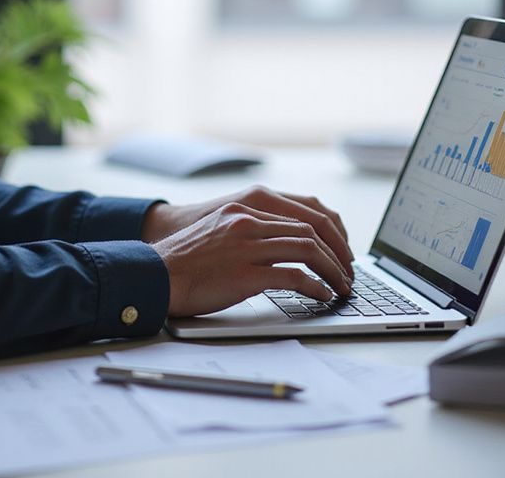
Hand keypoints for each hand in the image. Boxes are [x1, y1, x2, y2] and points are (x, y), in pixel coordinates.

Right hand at [142, 186, 354, 317]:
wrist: (156, 274)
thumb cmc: (185, 260)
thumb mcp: (218, 231)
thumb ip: (248, 230)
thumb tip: (281, 247)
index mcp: (244, 208)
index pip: (301, 213)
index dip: (328, 234)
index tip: (339, 251)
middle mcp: (248, 221)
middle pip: (310, 230)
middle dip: (337, 253)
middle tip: (348, 272)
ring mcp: (247, 246)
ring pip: (307, 250)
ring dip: (332, 271)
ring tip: (341, 287)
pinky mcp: (246, 274)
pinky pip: (294, 277)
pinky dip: (314, 287)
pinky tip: (321, 296)